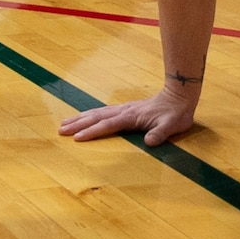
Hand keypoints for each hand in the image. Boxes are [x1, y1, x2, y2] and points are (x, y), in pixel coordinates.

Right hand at [59, 87, 196, 146]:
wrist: (179, 96)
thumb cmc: (176, 113)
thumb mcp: (172, 126)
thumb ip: (160, 134)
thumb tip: (149, 142)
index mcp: (131, 117)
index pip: (107, 125)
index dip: (92, 132)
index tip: (77, 138)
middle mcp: (123, 111)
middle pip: (96, 117)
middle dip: (78, 124)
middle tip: (60, 130)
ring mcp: (123, 108)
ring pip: (97, 113)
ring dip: (80, 118)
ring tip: (64, 123)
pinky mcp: (125, 109)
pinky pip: (103, 112)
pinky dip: (90, 115)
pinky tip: (84, 117)